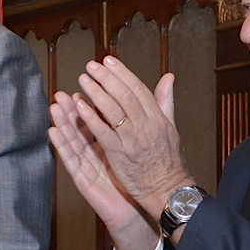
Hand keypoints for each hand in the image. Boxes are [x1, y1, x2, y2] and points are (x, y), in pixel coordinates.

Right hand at [49, 92, 160, 249]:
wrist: (144, 203)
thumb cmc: (142, 175)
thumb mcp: (144, 143)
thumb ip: (148, 117)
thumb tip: (160, 92)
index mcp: (109, 141)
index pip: (97, 116)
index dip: (92, 99)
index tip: (88, 80)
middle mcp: (95, 151)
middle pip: (81, 126)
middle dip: (71, 108)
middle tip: (62, 91)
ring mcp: (88, 164)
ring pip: (72, 139)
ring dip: (62, 122)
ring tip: (54, 105)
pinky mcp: (84, 179)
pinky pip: (71, 160)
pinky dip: (61, 145)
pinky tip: (53, 132)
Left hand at [70, 57, 192, 216]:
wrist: (166, 189)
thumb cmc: (168, 160)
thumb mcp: (170, 127)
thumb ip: (165, 101)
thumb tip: (168, 77)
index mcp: (157, 118)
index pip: (138, 89)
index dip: (122, 73)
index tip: (109, 61)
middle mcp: (146, 125)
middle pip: (124, 95)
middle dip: (107, 78)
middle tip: (92, 66)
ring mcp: (132, 139)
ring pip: (113, 110)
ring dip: (96, 93)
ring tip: (83, 80)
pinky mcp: (120, 154)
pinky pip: (103, 132)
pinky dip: (91, 117)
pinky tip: (79, 106)